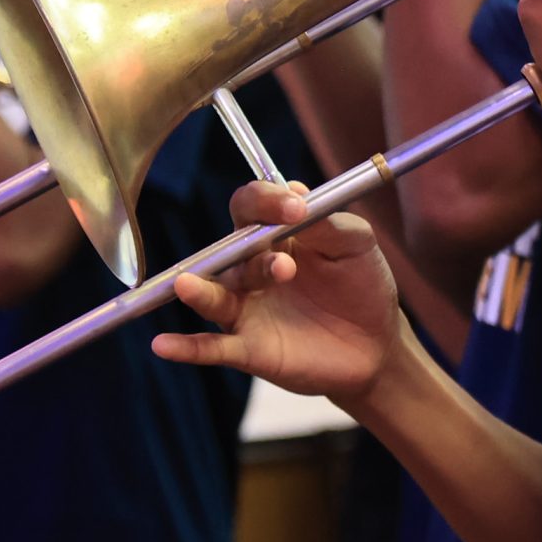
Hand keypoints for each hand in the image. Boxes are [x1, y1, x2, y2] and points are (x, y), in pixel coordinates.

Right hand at [152, 181, 404, 402]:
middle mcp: (251, 268)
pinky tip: (163, 345)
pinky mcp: (249, 348)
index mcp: (273, 235)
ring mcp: (246, 308)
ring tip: (187, 286)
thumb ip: (328, 220)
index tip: (296, 209)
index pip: (249, 206)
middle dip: (248, 254)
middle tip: (286, 266)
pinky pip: (212, 348)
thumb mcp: (355, 243)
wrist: (378, 344)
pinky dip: (185, 347)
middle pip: (227, 250)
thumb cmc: (362, 285)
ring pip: (213, 295)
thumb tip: (294, 193)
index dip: (266, 202)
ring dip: (201, 291)